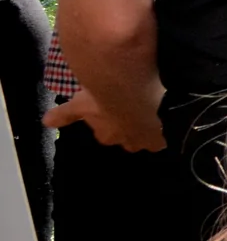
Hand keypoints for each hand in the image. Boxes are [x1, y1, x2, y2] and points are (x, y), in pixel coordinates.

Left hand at [45, 80, 165, 152]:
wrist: (136, 98)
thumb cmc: (104, 102)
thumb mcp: (80, 104)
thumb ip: (65, 114)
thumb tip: (46, 122)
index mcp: (106, 134)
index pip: (106, 133)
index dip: (109, 121)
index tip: (112, 109)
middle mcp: (125, 142)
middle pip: (127, 138)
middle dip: (129, 128)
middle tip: (132, 110)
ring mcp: (145, 140)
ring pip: (146, 138)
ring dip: (148, 128)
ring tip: (153, 112)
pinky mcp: (161, 136)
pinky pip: (163, 137)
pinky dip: (164, 131)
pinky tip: (167, 119)